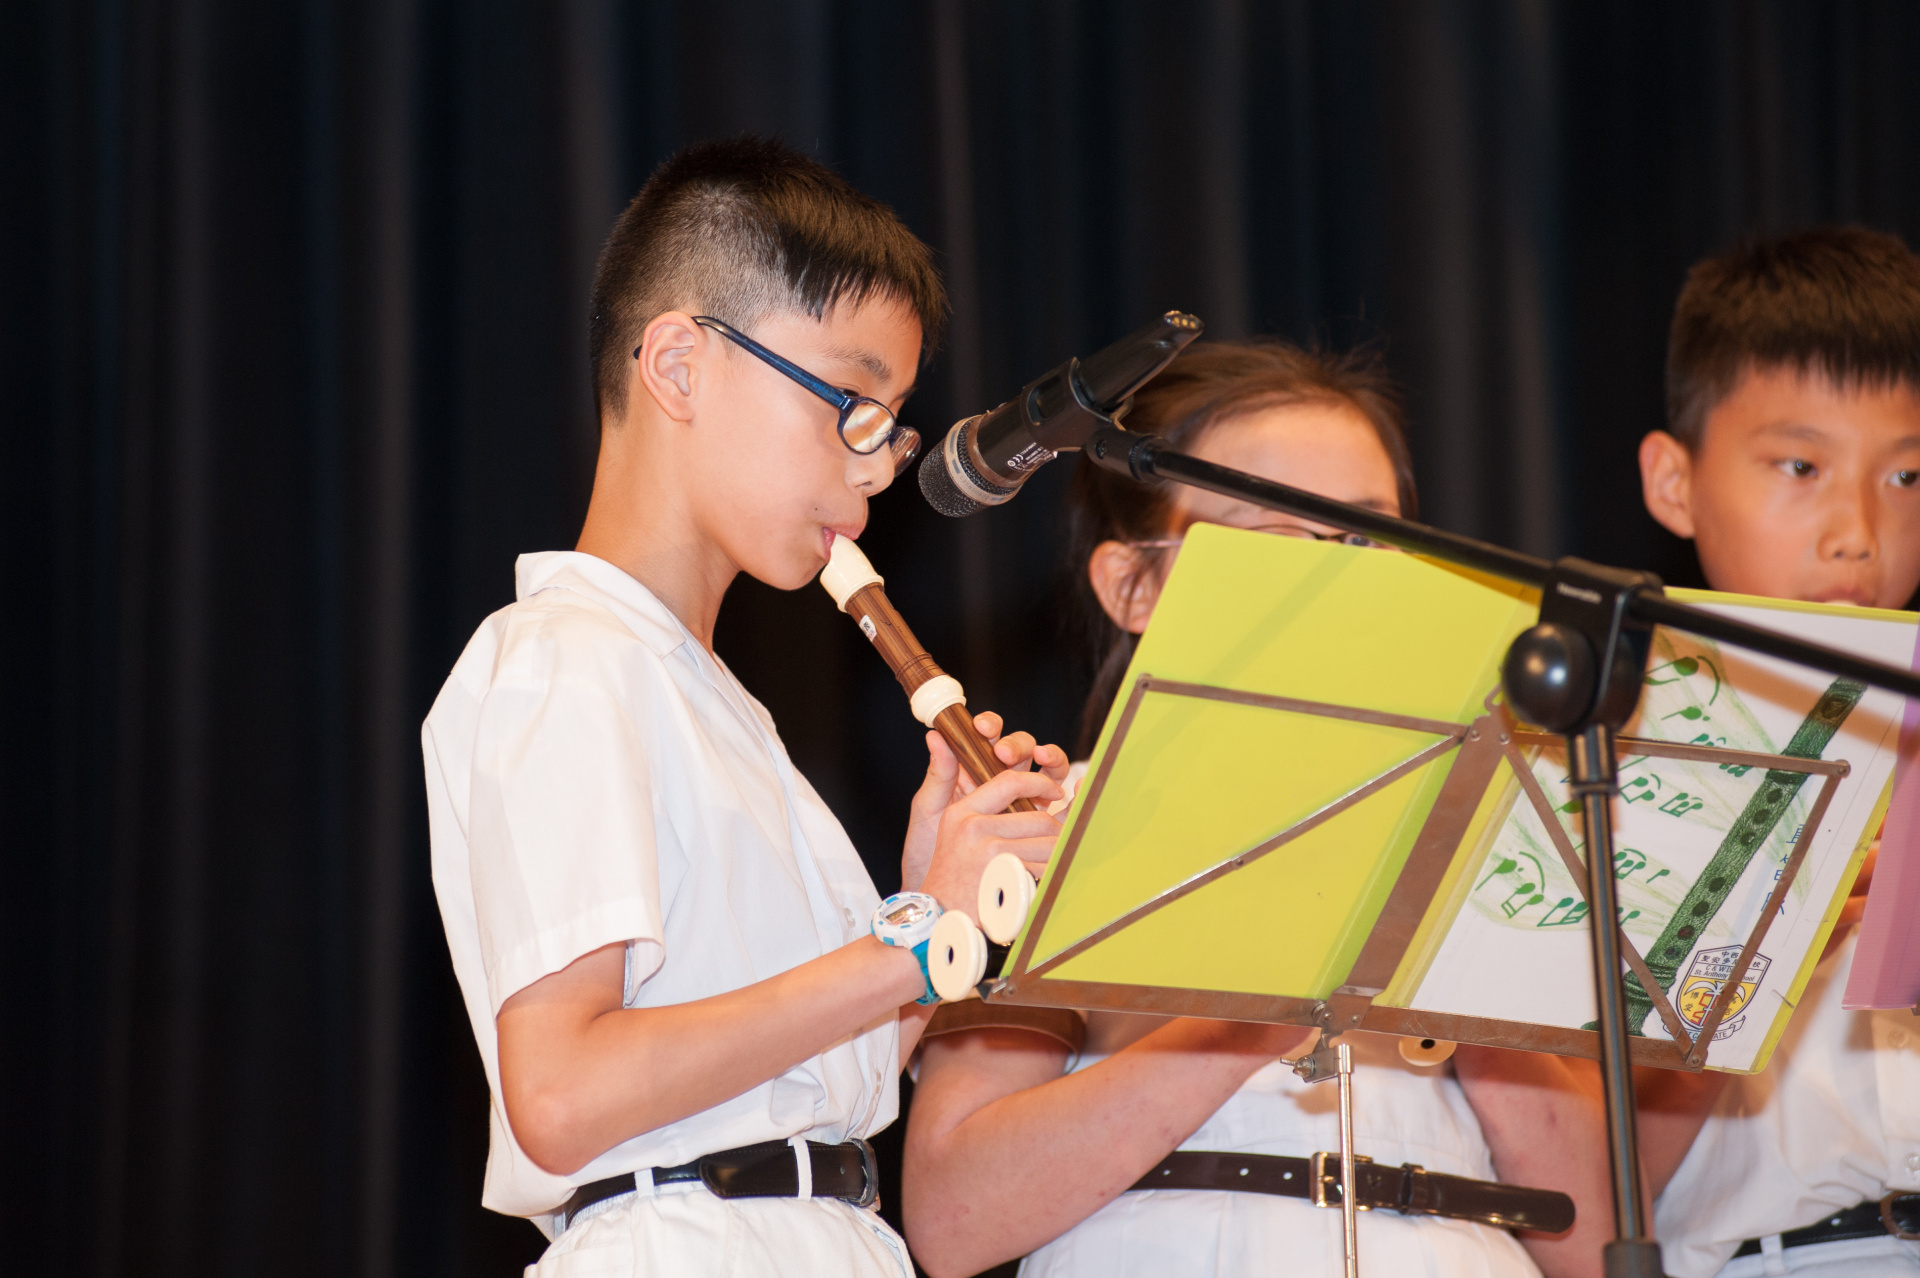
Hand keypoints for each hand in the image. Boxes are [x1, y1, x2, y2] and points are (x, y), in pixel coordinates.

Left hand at [902, 711, 1070, 892]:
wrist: (942, 900)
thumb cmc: (928, 855)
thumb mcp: (928, 812)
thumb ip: (938, 775)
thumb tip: (936, 734)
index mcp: (973, 773)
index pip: (988, 737)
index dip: (991, 726)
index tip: (982, 728)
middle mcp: (1000, 784)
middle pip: (1022, 749)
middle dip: (1018, 744)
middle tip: (1005, 753)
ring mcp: (1023, 803)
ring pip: (1047, 768)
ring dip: (1050, 758)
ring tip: (1044, 760)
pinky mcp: (1041, 827)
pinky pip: (1063, 804)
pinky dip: (1074, 790)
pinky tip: (1072, 787)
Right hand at [916, 759, 1063, 917]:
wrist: (936, 921)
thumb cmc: (954, 883)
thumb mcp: (956, 836)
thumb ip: (989, 814)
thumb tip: (1039, 791)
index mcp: (961, 813)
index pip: (1010, 781)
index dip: (1040, 783)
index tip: (1056, 792)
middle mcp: (973, 827)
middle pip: (1040, 818)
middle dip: (1056, 834)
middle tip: (1056, 848)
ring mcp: (989, 850)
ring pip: (1049, 843)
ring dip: (1057, 858)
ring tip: (1047, 870)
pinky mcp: (1005, 874)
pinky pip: (1047, 868)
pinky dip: (1053, 877)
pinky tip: (1042, 886)